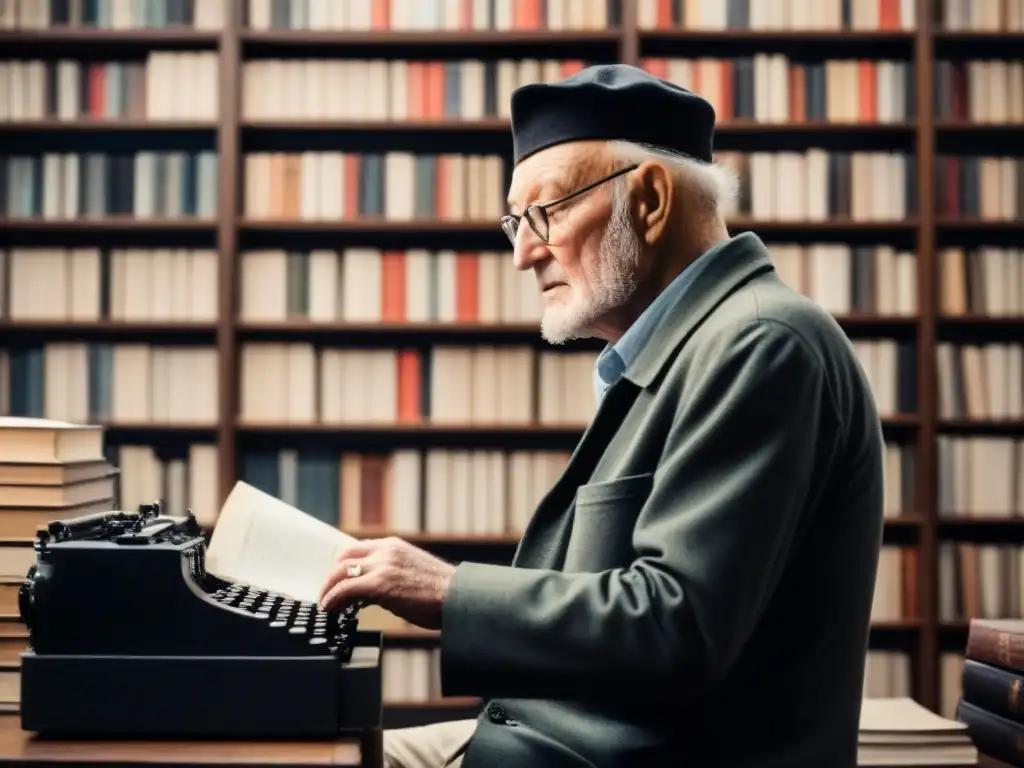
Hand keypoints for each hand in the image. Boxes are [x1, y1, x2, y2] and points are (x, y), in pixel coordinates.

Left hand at [318, 537, 456, 630]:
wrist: (458, 597)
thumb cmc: (440, 592)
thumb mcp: (412, 571)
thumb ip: (390, 573)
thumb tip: (372, 591)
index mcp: (393, 545)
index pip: (355, 549)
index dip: (340, 566)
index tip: (335, 581)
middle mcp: (386, 550)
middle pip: (343, 558)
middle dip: (330, 577)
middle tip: (327, 594)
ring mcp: (383, 566)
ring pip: (341, 572)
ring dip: (328, 590)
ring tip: (327, 605)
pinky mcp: (381, 584)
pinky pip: (346, 589)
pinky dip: (333, 599)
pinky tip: (332, 610)